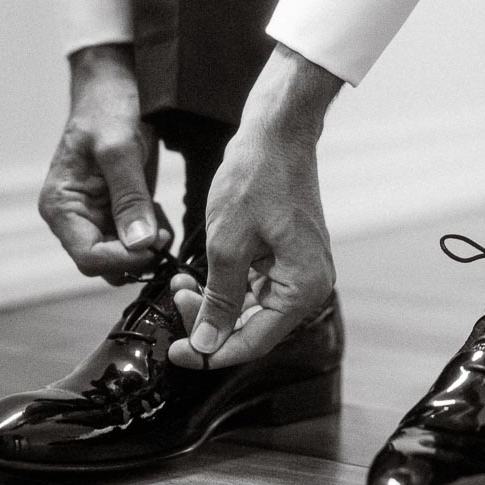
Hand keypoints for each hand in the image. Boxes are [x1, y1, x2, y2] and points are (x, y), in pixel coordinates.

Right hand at [38, 44, 172, 283]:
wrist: (115, 85)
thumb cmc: (109, 108)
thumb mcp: (120, 148)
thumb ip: (129, 197)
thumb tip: (140, 244)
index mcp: (60, 206)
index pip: (88, 257)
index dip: (124, 259)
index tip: (155, 243)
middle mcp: (73, 218)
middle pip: (104, 264)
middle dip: (136, 255)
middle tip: (164, 231)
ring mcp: (95, 217)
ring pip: (121, 258)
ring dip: (146, 249)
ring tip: (162, 219)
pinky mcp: (116, 212)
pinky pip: (133, 241)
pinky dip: (151, 236)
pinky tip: (159, 211)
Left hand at [168, 46, 342, 368]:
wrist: (277, 131)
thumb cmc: (257, 177)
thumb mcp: (227, 244)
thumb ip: (218, 300)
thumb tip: (206, 345)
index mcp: (303, 288)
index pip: (254, 342)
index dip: (211, 352)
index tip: (177, 352)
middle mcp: (309, 285)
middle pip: (255, 329)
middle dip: (210, 322)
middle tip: (175, 301)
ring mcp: (300, 270)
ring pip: (252, 309)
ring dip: (215, 302)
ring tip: (182, 284)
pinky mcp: (288, 256)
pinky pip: (256, 286)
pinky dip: (226, 284)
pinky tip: (199, 273)